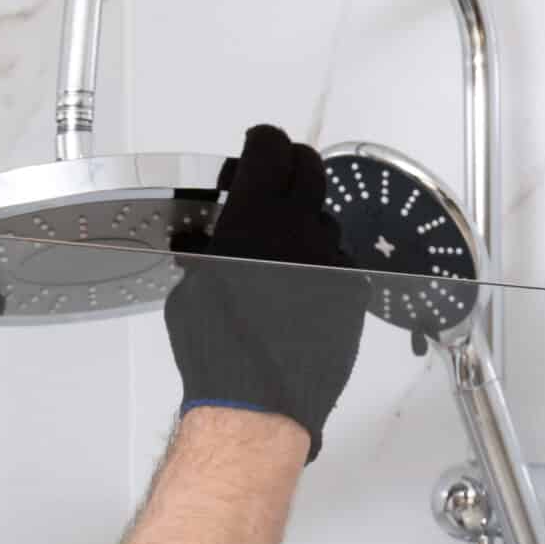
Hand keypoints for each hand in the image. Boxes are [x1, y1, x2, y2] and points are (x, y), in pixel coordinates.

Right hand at [163, 124, 365, 462]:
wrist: (258, 402)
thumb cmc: (216, 349)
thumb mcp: (193, 287)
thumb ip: (208, 251)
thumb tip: (208, 245)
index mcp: (255, 218)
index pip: (272, 149)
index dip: (263, 141)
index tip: (257, 146)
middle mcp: (300, 228)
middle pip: (310, 169)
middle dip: (291, 167)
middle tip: (275, 179)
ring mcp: (332, 257)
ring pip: (324, 218)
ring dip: (304, 222)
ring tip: (280, 250)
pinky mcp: (351, 289)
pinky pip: (337, 260)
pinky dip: (319, 264)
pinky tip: (298, 289)